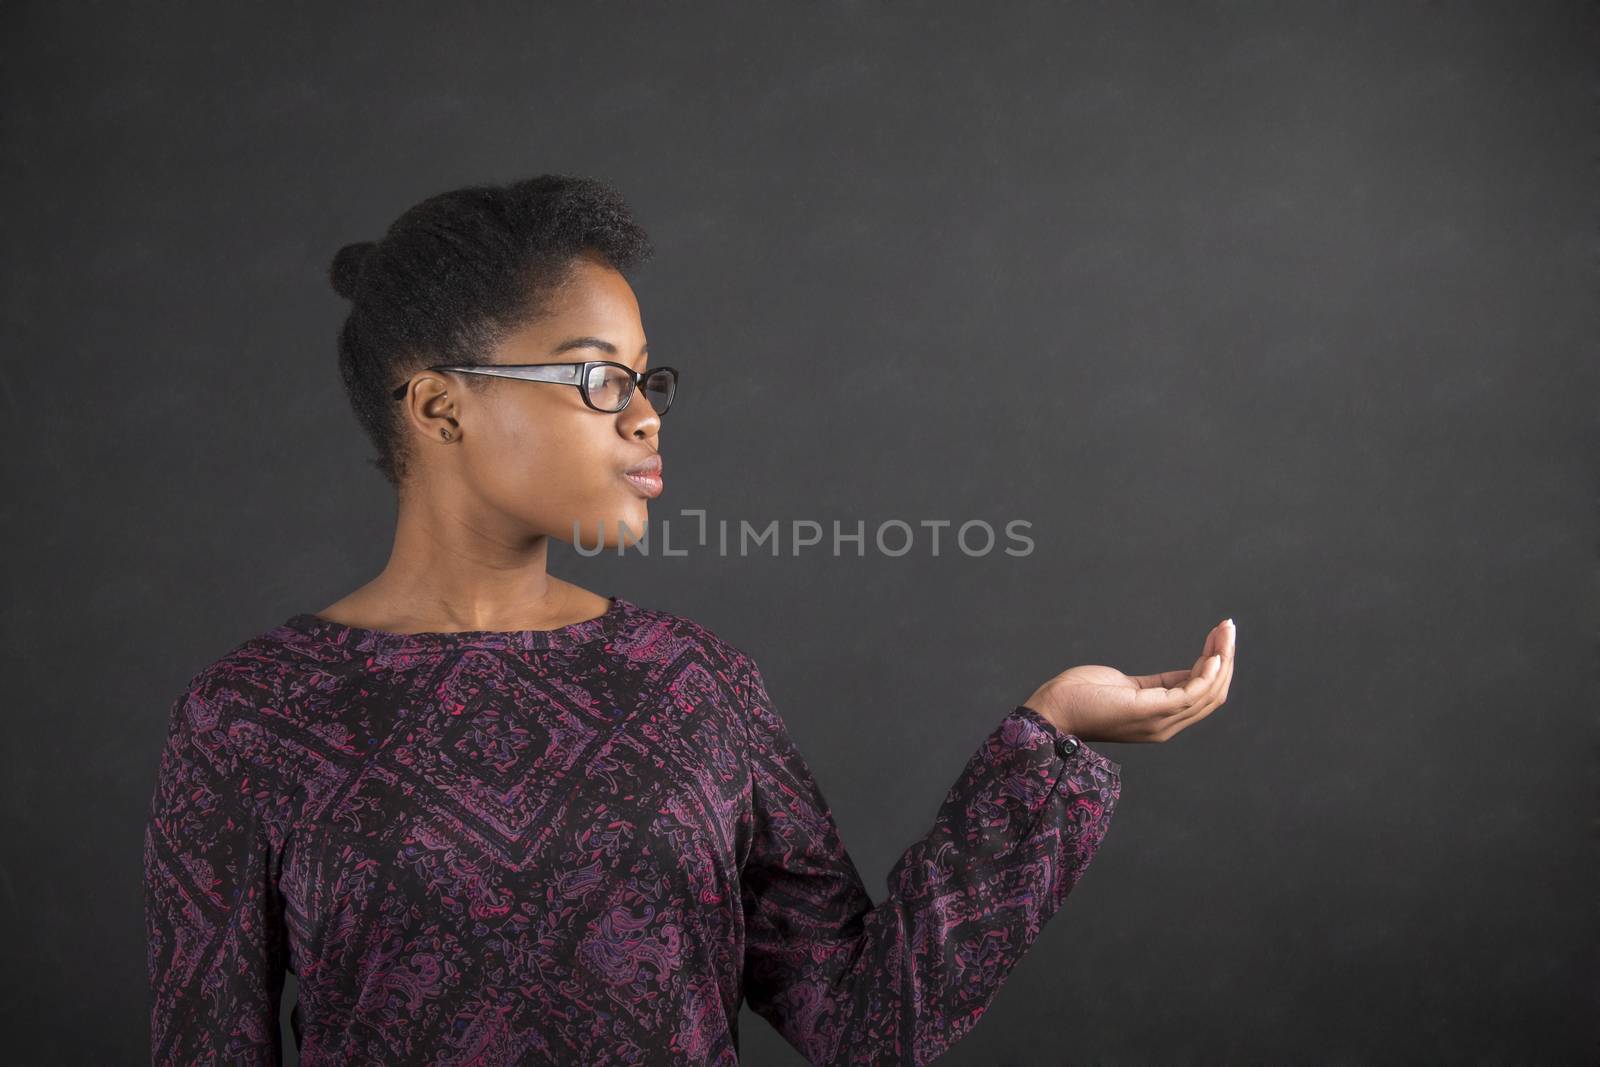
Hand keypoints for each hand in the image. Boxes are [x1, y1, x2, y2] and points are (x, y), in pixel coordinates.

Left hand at [1021, 618, 1235, 743]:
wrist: (1053, 710)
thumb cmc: (1083, 697)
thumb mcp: (1129, 687)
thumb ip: (1159, 685)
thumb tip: (1186, 674)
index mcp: (1161, 720)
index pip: (1202, 696)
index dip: (1217, 667)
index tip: (1220, 638)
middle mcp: (1166, 726)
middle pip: (1212, 694)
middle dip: (1226, 659)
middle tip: (1229, 628)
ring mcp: (1160, 722)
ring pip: (1208, 691)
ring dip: (1222, 658)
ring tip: (1225, 631)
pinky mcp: (1150, 711)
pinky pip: (1192, 692)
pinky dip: (1208, 671)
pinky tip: (1214, 652)